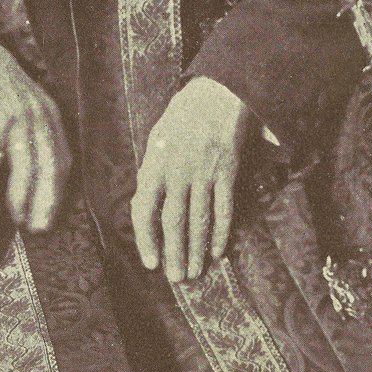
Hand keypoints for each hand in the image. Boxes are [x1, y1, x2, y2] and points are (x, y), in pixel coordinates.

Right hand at [0, 31, 70, 232]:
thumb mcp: (27, 104)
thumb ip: (34, 130)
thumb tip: (29, 171)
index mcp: (52, 117)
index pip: (63, 161)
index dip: (58, 191)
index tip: (50, 215)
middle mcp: (42, 118)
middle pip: (49, 168)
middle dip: (45, 201)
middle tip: (37, 228)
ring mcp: (20, 118)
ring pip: (24, 167)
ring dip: (18, 197)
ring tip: (14, 219)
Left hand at [131, 78, 252, 283]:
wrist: (218, 92)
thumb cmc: (183, 115)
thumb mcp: (157, 137)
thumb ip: (152, 169)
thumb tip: (147, 202)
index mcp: (155, 163)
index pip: (145, 209)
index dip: (146, 239)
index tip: (150, 262)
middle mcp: (177, 171)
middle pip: (174, 221)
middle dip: (174, 253)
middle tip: (176, 279)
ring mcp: (204, 172)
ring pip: (199, 220)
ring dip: (196, 250)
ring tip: (193, 273)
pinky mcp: (227, 172)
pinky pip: (223, 208)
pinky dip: (220, 232)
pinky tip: (217, 252)